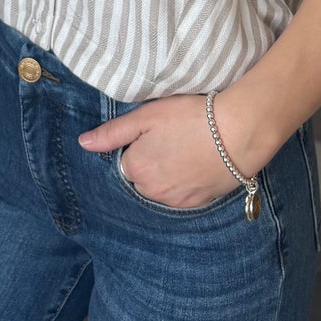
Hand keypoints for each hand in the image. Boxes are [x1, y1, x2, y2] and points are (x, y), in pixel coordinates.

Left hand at [77, 93, 270, 209]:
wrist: (237, 134)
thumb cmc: (190, 118)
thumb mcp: (147, 116)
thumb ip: (112, 132)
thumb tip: (83, 143)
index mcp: (135, 169)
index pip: (124, 161)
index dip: (137, 145)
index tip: (154, 132)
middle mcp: (151, 192)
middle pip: (140, 177)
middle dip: (149, 161)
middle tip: (171, 138)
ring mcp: (175, 201)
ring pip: (159, 188)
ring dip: (165, 174)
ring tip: (184, 149)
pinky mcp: (197, 204)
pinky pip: (179, 195)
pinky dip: (182, 183)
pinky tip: (195, 164)